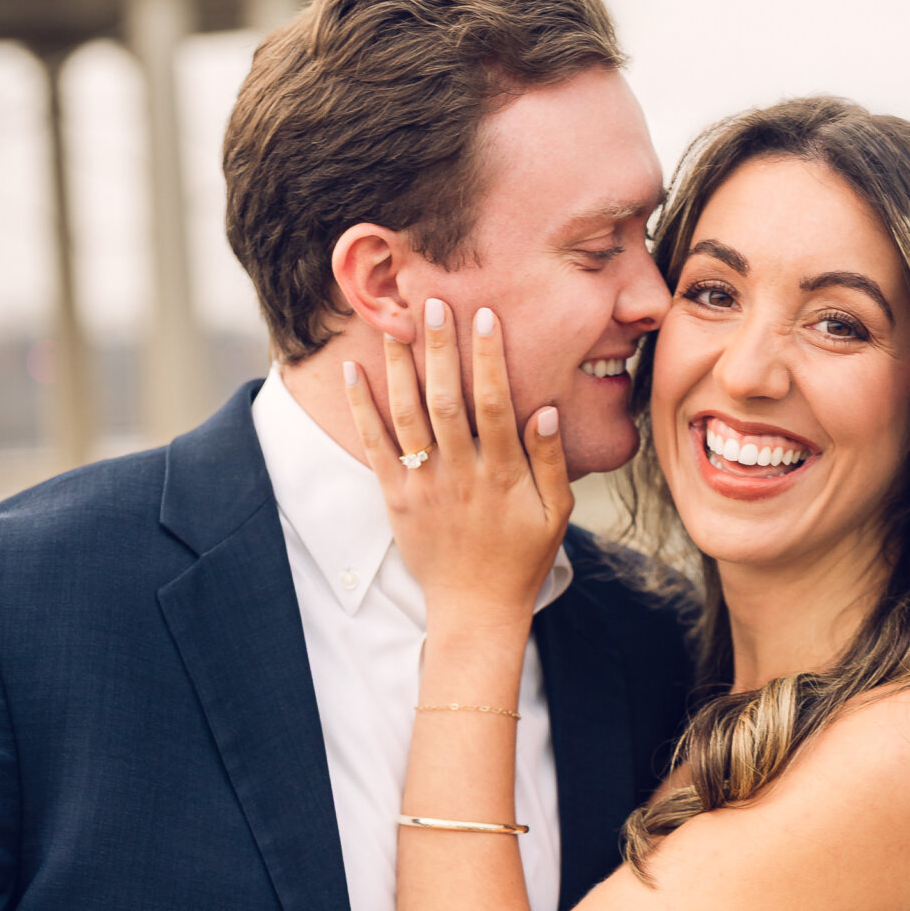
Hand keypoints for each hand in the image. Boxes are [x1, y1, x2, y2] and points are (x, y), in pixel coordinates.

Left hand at [343, 300, 572, 642]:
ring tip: (394, 323)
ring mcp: (425, 486)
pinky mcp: (397, 499)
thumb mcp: (555, 514)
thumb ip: (551, 461)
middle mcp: (460, 474)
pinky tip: (354, 371)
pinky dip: (362, 408)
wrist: (475, 608)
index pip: (495, 403)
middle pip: (446, 400)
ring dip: (399, 367)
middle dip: (439, 349)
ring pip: (407, 416)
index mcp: (502, 474)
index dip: (490, 358)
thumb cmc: (521, 558)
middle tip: (432, 302)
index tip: (485, 316)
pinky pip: (376, 447)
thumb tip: (547, 408)